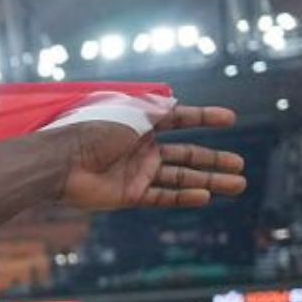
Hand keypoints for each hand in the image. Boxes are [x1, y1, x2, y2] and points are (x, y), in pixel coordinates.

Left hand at [56, 103, 243, 210]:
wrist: (62, 162)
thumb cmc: (91, 132)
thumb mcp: (129, 114)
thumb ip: (154, 111)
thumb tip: (176, 103)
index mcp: (140, 124)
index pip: (179, 119)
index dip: (203, 118)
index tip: (229, 119)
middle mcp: (141, 149)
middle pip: (185, 155)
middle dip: (213, 160)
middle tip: (240, 165)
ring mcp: (136, 173)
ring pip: (180, 178)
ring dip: (208, 181)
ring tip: (237, 184)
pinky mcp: (129, 194)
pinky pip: (162, 197)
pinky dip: (183, 197)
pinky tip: (205, 197)